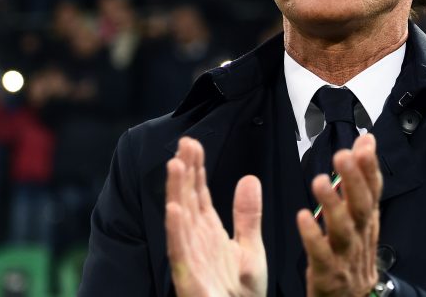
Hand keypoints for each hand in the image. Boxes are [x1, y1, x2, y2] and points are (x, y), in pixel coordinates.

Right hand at [165, 137, 266, 296]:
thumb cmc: (241, 293)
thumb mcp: (250, 248)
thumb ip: (247, 215)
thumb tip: (249, 178)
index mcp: (209, 232)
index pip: (199, 194)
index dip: (195, 169)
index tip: (192, 144)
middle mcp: (196, 241)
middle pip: (187, 200)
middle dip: (184, 172)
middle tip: (183, 144)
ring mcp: (190, 259)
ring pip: (180, 220)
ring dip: (176, 193)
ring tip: (175, 165)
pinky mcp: (189, 279)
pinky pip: (180, 252)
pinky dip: (176, 231)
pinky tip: (175, 210)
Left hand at [297, 134, 381, 296]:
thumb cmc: (351, 256)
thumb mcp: (358, 216)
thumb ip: (359, 179)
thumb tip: (365, 140)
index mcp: (367, 222)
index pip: (373, 191)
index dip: (370, 168)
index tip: (364, 145)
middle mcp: (360, 237)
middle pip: (361, 207)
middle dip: (354, 180)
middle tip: (343, 156)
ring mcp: (346, 257)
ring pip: (343, 230)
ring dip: (332, 205)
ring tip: (319, 182)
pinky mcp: (328, 274)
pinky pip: (320, 255)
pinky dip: (313, 236)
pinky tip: (303, 217)